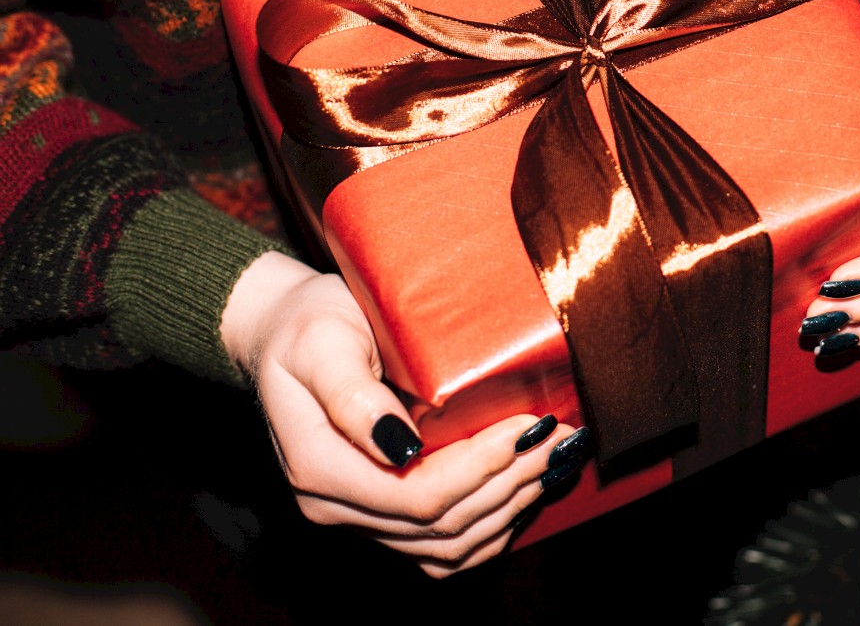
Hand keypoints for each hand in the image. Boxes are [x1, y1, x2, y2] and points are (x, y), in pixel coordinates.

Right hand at [219, 251, 589, 576]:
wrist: (284, 335)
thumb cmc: (308, 325)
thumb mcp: (322, 342)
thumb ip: (352, 396)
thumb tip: (399, 447)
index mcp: (318, 467)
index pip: (417, 495)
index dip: (481, 467)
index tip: (529, 423)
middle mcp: (335, 506)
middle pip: (440, 524)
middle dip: (511, 482)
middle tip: (562, 437)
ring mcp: (358, 516)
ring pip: (447, 545)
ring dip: (510, 506)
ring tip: (556, 459)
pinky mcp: (382, 512)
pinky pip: (442, 545)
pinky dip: (491, 525)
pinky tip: (526, 489)